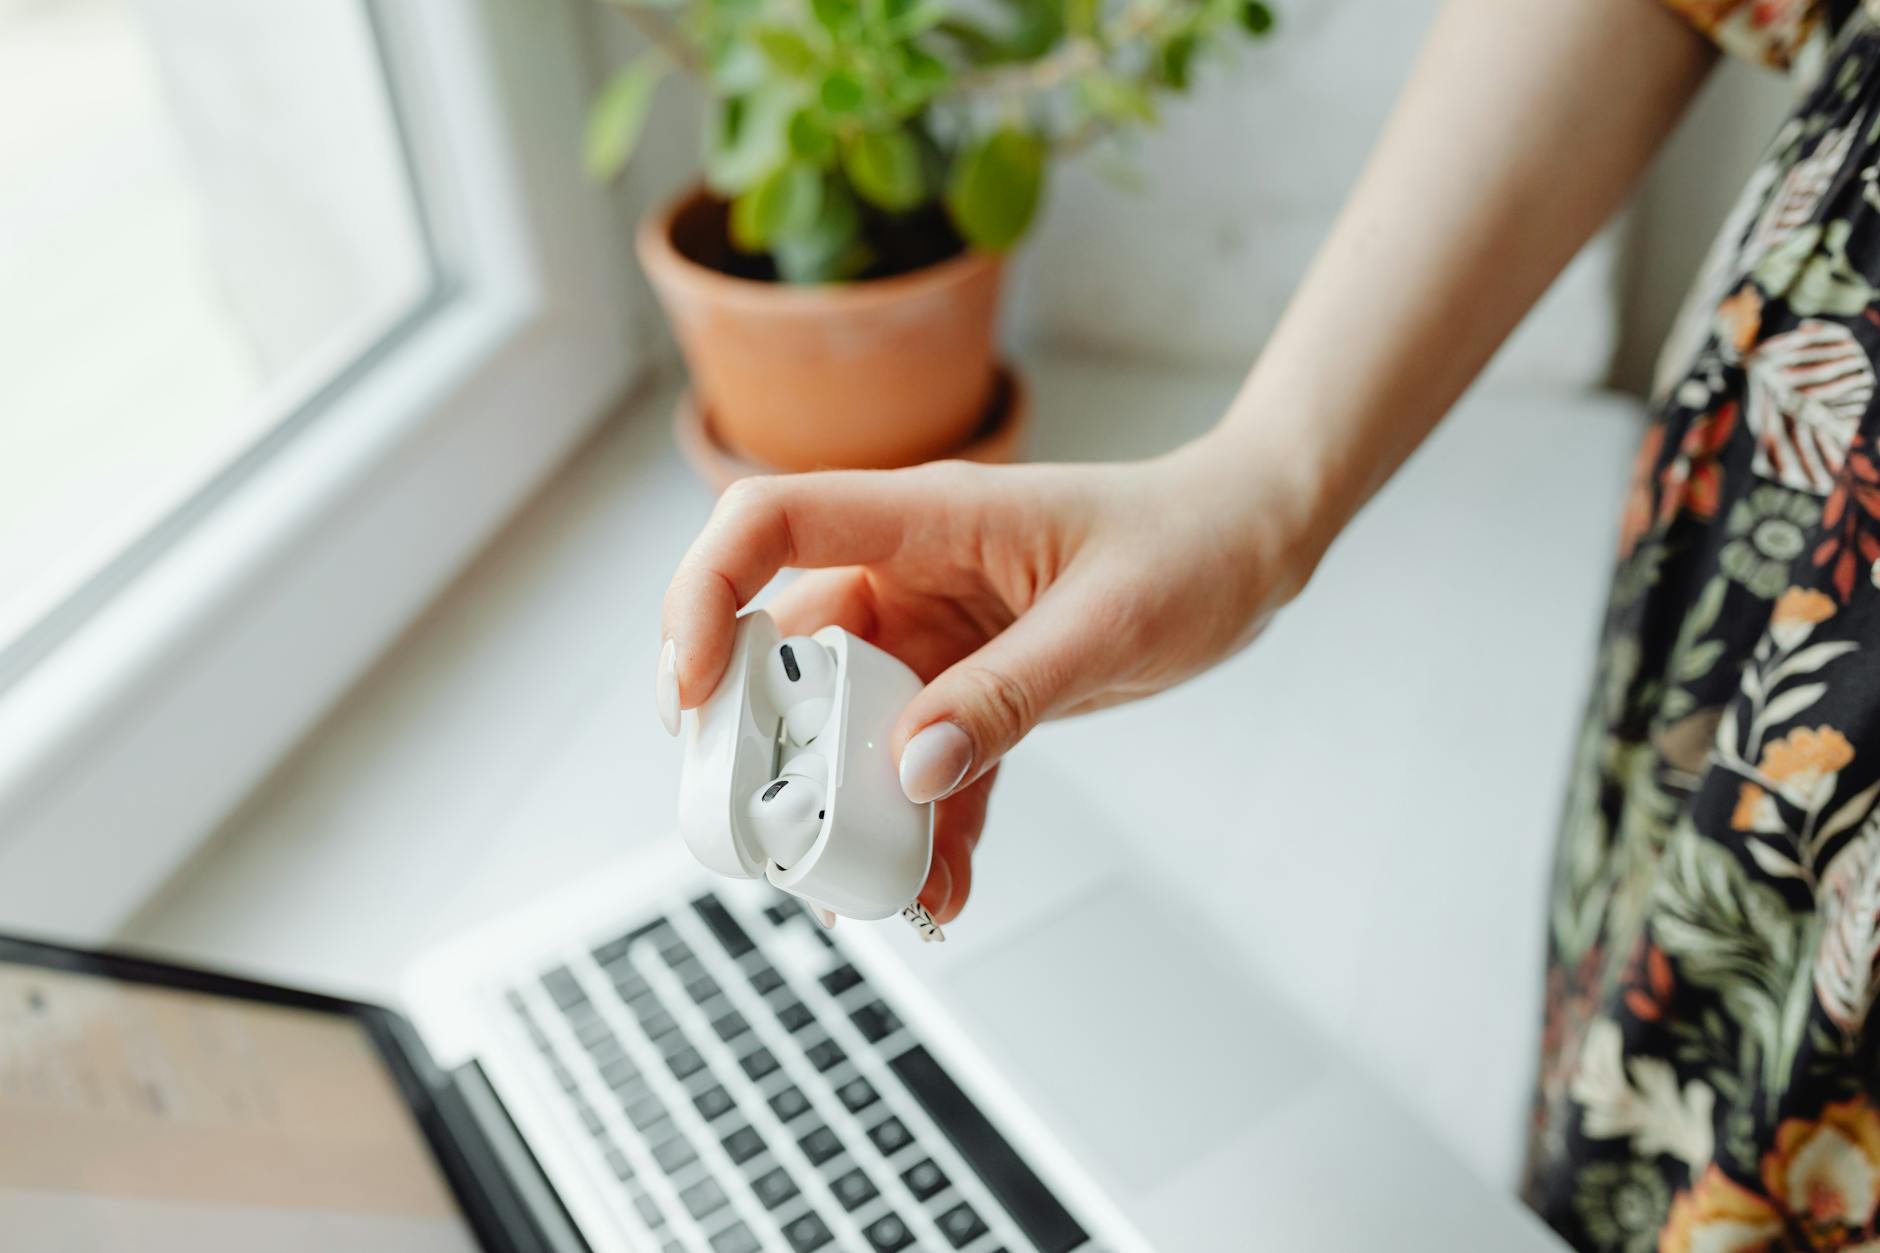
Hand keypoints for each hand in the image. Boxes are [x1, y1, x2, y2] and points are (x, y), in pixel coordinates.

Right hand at [658, 444, 1322, 923]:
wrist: (1247, 550)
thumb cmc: (1187, 546)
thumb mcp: (1106, 623)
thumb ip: (1007, 696)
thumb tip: (911, 773)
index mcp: (924, 519)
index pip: (766, 526)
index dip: (702, 598)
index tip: (687, 695)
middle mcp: (907, 575)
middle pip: (787, 653)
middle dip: (770, 748)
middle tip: (778, 833)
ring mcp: (934, 636)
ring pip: (850, 726)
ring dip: (851, 810)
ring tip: (871, 891)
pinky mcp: (969, 689)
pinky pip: (925, 765)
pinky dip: (928, 828)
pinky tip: (943, 889)